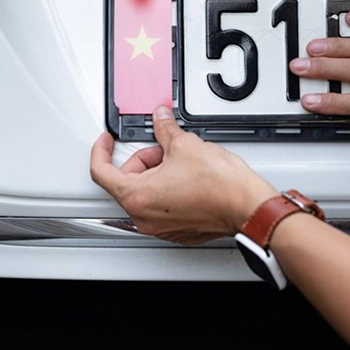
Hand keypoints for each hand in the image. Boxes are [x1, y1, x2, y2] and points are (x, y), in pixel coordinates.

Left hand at [90, 106, 277, 243]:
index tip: (106, 141)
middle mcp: (145, 217)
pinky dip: (169, 190)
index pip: (102, 172)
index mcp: (138, 197)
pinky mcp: (178, 230)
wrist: (247, 206)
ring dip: (157, 175)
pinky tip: (188, 178)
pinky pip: (163, 207)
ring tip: (182, 162)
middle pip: (127, 182)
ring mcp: (162, 227)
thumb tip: (160, 119)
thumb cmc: (220, 185)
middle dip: (143, 160)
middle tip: (164, 148)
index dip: (101, 151)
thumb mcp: (185, 144)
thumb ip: (164, 129)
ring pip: (146, 194)